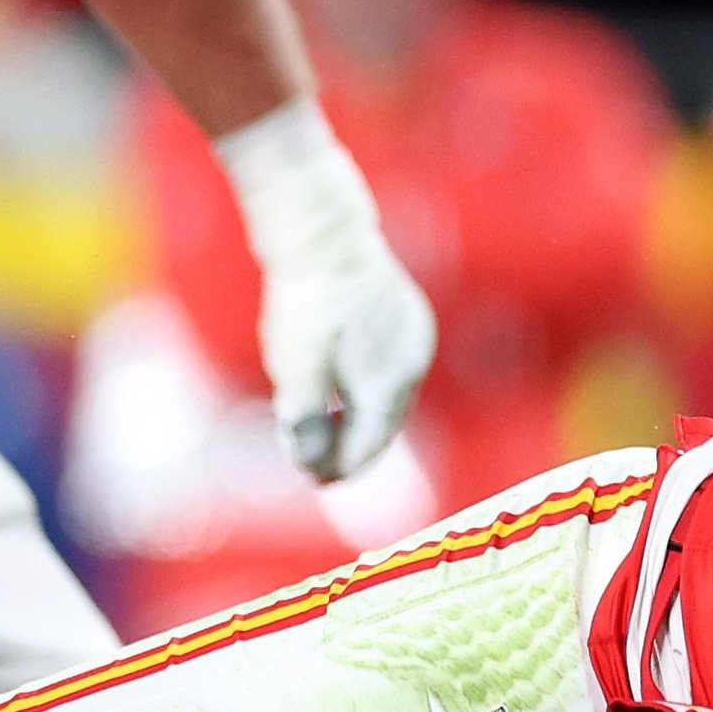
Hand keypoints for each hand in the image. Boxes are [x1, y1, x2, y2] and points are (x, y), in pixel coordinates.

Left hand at [214, 102, 436, 480]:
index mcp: (390, 384)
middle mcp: (414, 364)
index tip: (315, 480)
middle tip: (319, 463)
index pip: (368, 447)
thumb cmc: (306, 300)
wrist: (323, 230)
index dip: (340, 469)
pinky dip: (368, 385)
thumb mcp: (296, 369)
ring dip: (360, 415)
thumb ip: (307, 423)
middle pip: (383, 425)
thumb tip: (313, 468)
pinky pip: (392, 367)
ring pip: (389, 396)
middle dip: (350, 446)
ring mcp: (416, 337)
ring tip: (329, 425)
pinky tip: (345, 383)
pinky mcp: (410, 316)